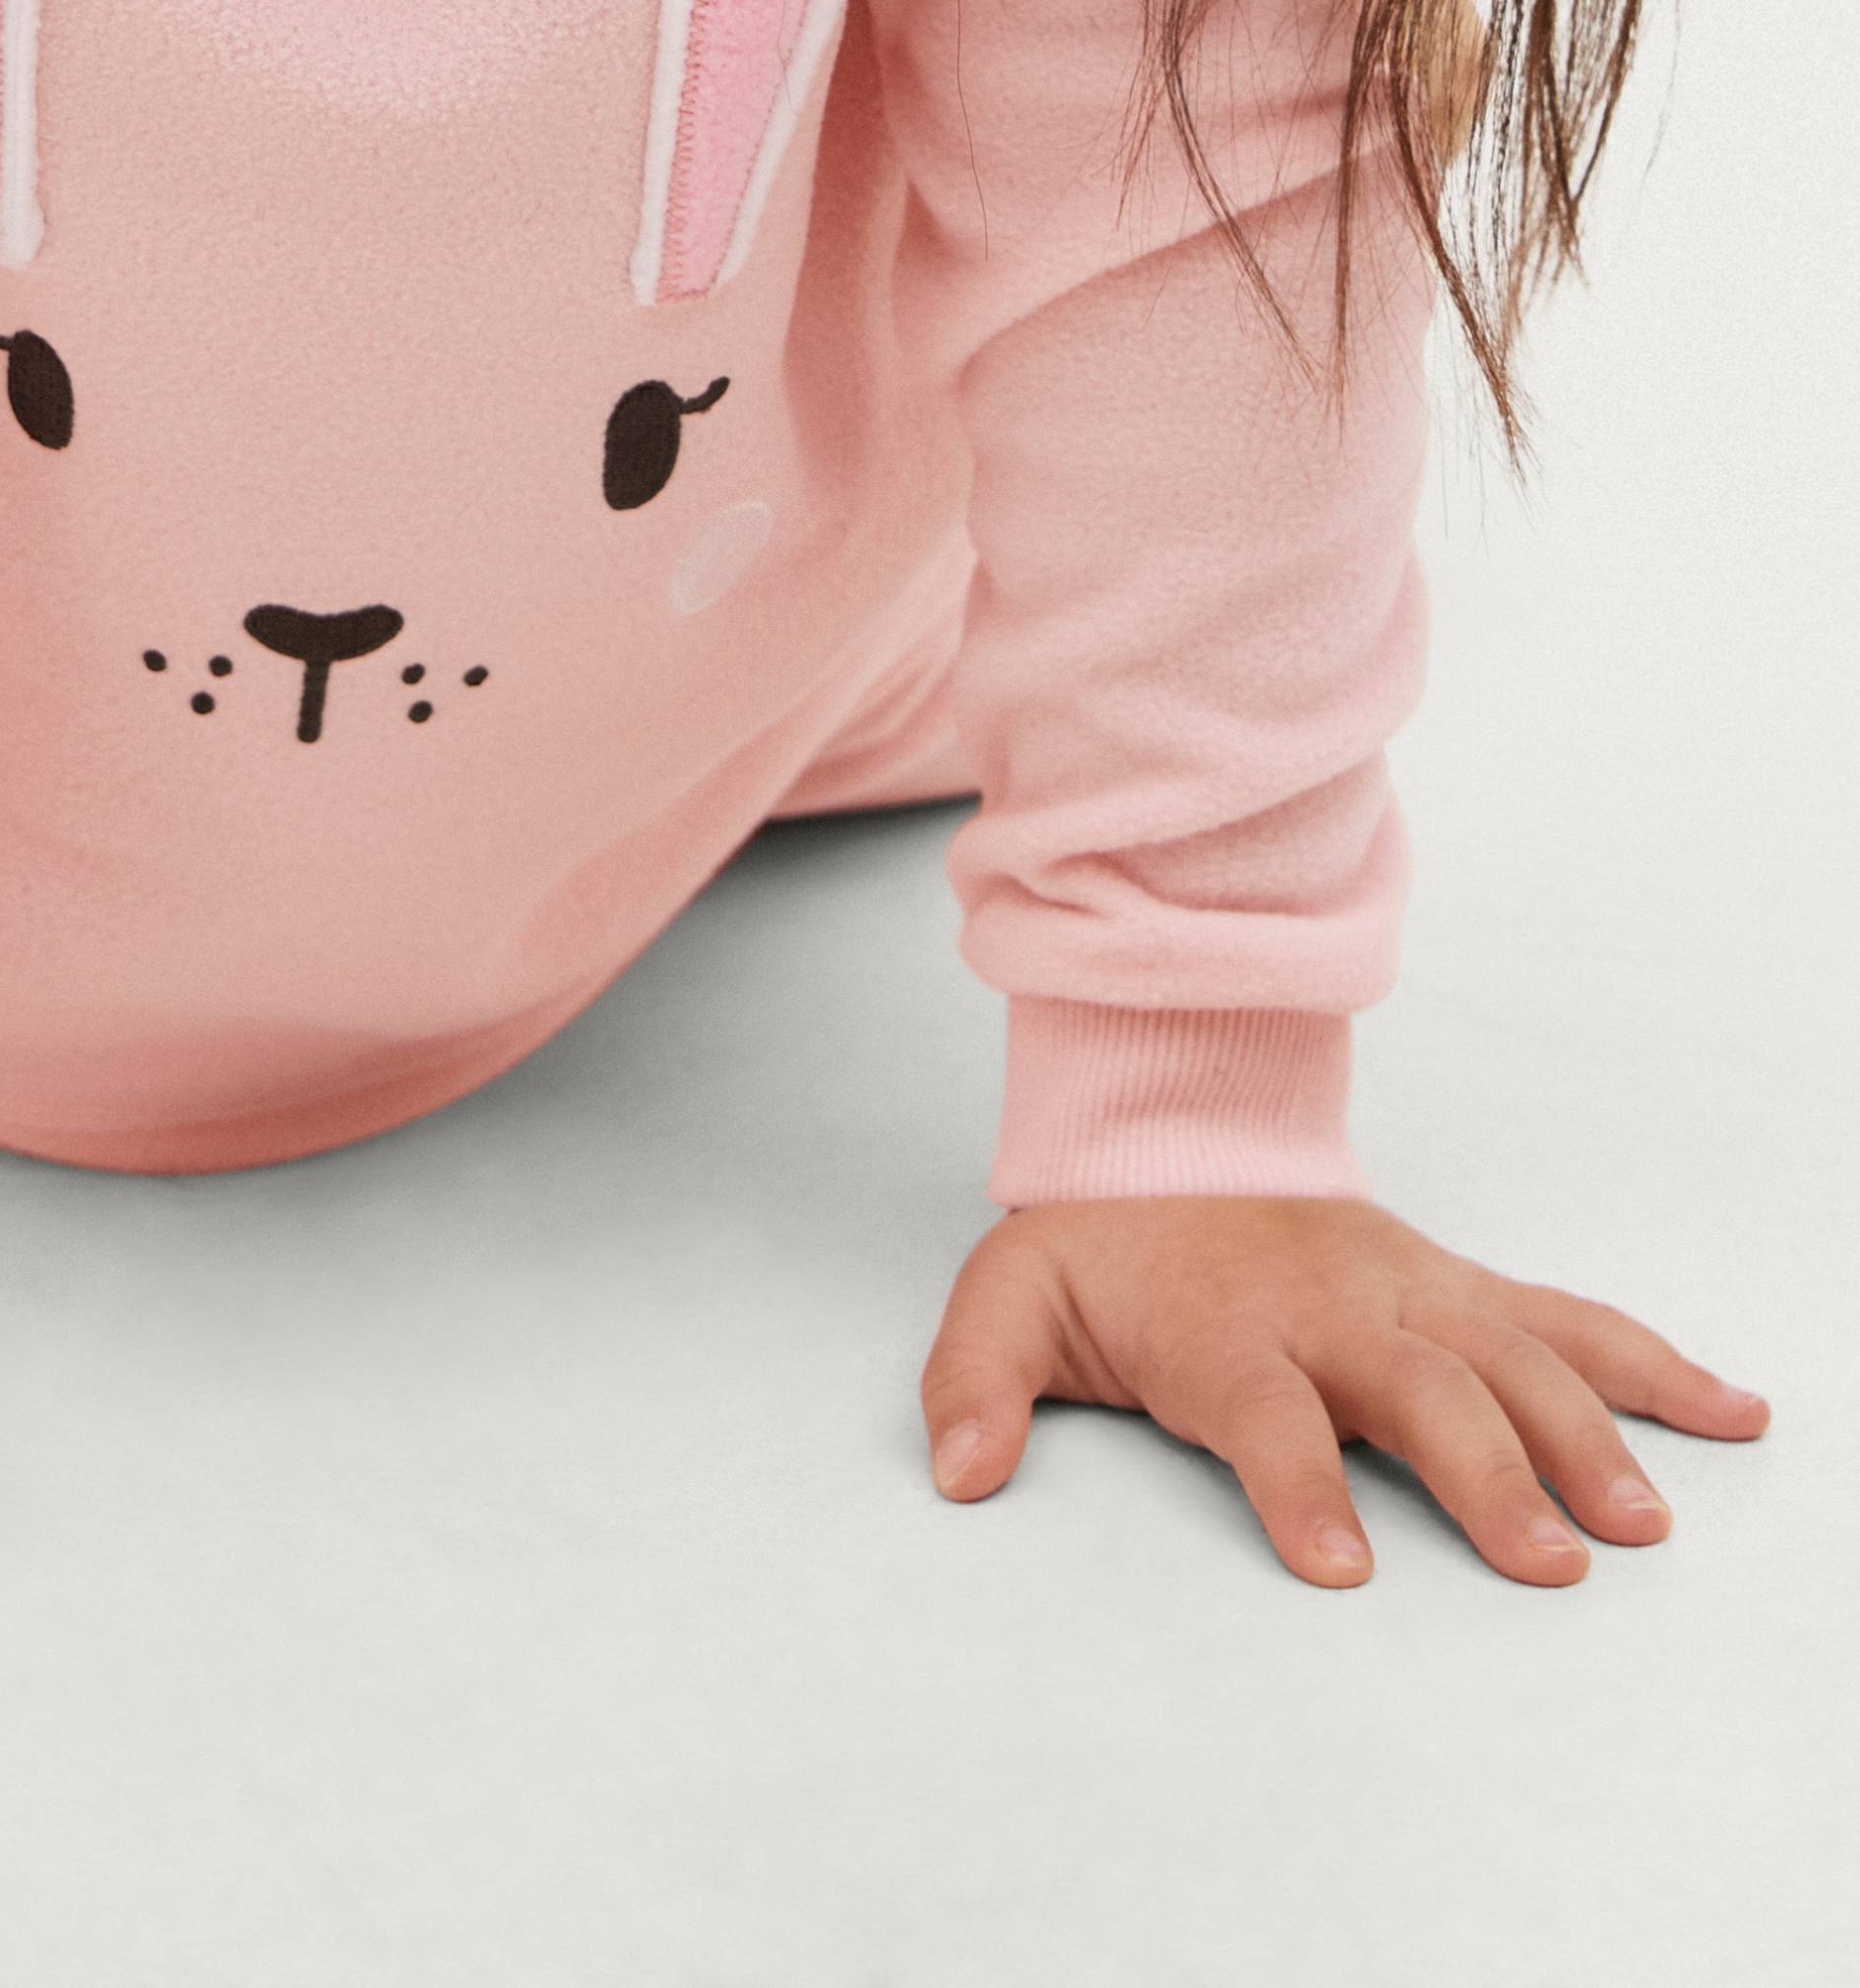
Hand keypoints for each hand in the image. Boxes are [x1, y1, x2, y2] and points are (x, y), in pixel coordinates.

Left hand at [922, 1194, 1766, 1585]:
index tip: (1340, 1565)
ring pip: (1515, 1358)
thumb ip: (976, 1382)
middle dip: (1486, 1474)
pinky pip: (1569, 1319)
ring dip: (1586, 1437)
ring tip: (1640, 1525)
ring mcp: (1411, 1291)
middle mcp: (1335, 1307)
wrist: (1170, 1127)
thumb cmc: (1105, 1244)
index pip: (1266, 1411)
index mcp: (1227, 1324)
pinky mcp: (1460, 1286)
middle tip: (1546, 1561)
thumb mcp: (1012, 1298)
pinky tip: (1732, 1412)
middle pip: (1421, 1390)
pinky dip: (1655, 1364)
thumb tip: (959, 1471)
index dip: (1298, 1485)